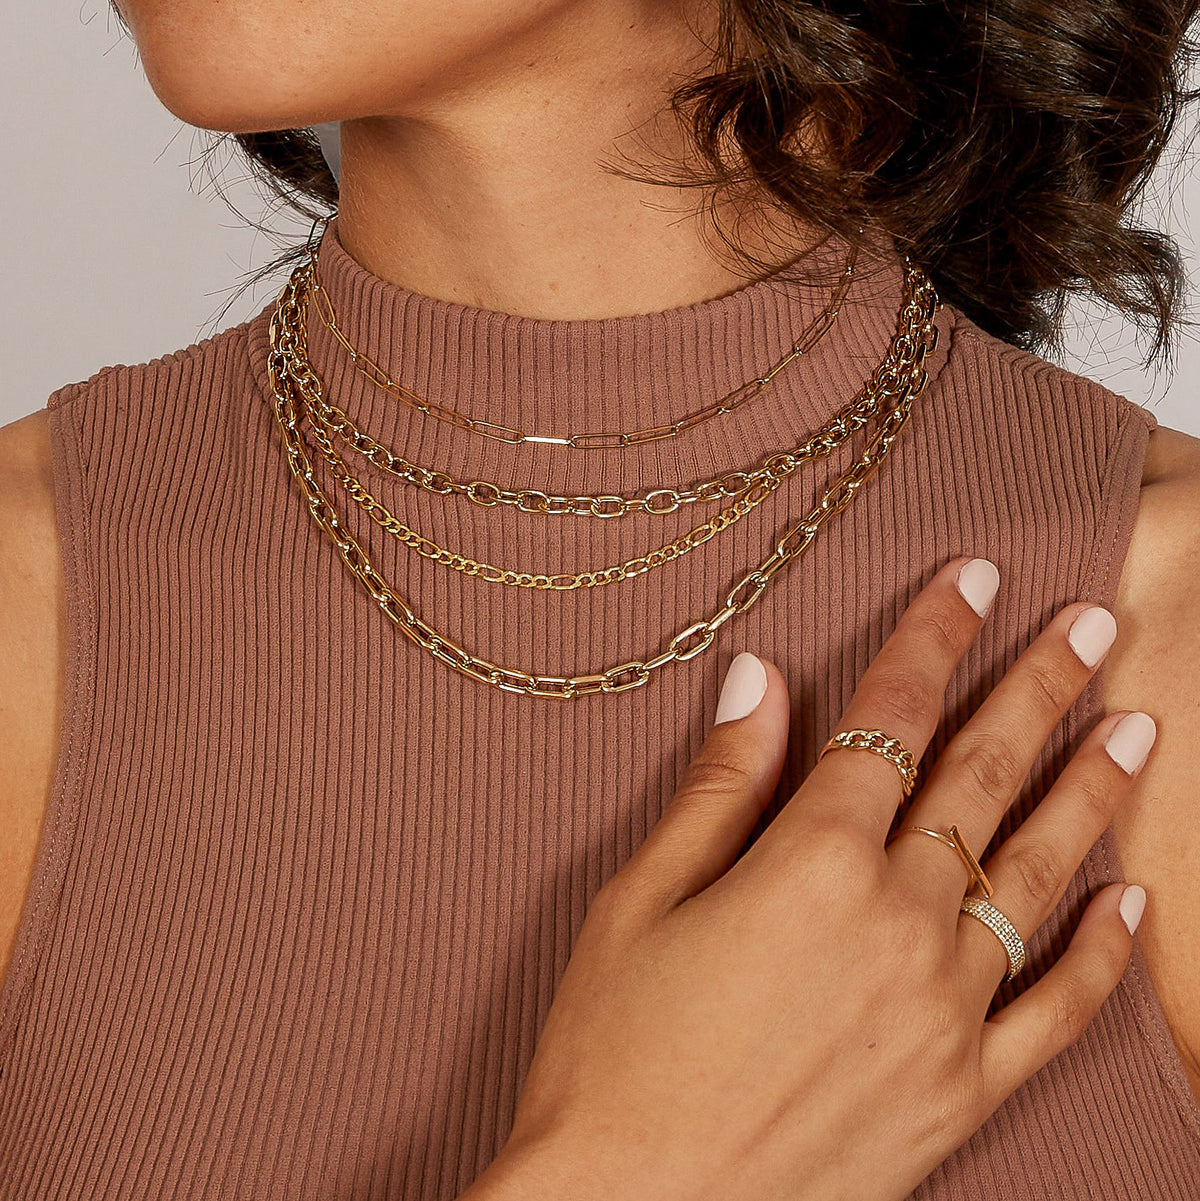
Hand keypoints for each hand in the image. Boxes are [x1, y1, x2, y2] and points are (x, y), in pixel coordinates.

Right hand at [464, 556, 1154, 1200]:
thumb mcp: (639, 900)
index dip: (930, 639)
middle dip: (1038, 688)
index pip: (887, 722)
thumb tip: (759, 681)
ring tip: (1135, 729)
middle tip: (1094, 623)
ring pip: (1037, 878)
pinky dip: (1101, 954)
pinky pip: (1056, 1013)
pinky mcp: (959, 1095)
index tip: (971, 581)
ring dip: (1090, 794)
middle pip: (981, 780)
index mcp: (808, 865)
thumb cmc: (614, 1054)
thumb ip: (718, 785)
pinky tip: (1133, 899)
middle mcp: (894, 926)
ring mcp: (941, 1014)